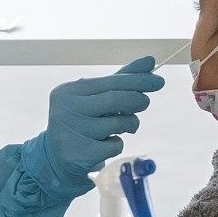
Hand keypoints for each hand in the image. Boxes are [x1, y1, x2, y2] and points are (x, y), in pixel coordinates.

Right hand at [39, 57, 164, 194]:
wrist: (58, 156)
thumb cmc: (84, 120)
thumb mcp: (97, 97)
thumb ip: (122, 79)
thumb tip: (150, 61)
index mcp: (70, 90)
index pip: (110, 82)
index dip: (138, 81)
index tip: (159, 81)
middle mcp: (67, 109)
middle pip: (115, 99)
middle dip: (137, 100)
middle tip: (145, 102)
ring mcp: (71, 132)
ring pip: (118, 123)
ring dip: (131, 123)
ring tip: (125, 126)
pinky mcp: (79, 154)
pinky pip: (114, 145)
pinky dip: (118, 143)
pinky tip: (106, 143)